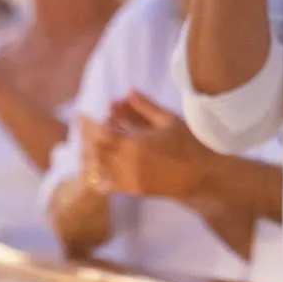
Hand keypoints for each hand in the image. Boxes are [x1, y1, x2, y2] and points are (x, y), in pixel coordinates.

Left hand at [79, 92, 211, 200]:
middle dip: (86, 138)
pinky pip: (106, 184)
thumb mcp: (169, 120)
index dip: (88, 124)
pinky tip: (97, 166)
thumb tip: (128, 91)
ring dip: (90, 156)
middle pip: (95, 151)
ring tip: (88, 144)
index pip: (100, 133)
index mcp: (134, 144)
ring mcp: (129, 179)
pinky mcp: (134, 190)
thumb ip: (145, 106)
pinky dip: (98, 174)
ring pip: (97, 168)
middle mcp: (127, 164)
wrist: (201, 177)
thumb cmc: (189, 145)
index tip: (81, 115)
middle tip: (82, 128)